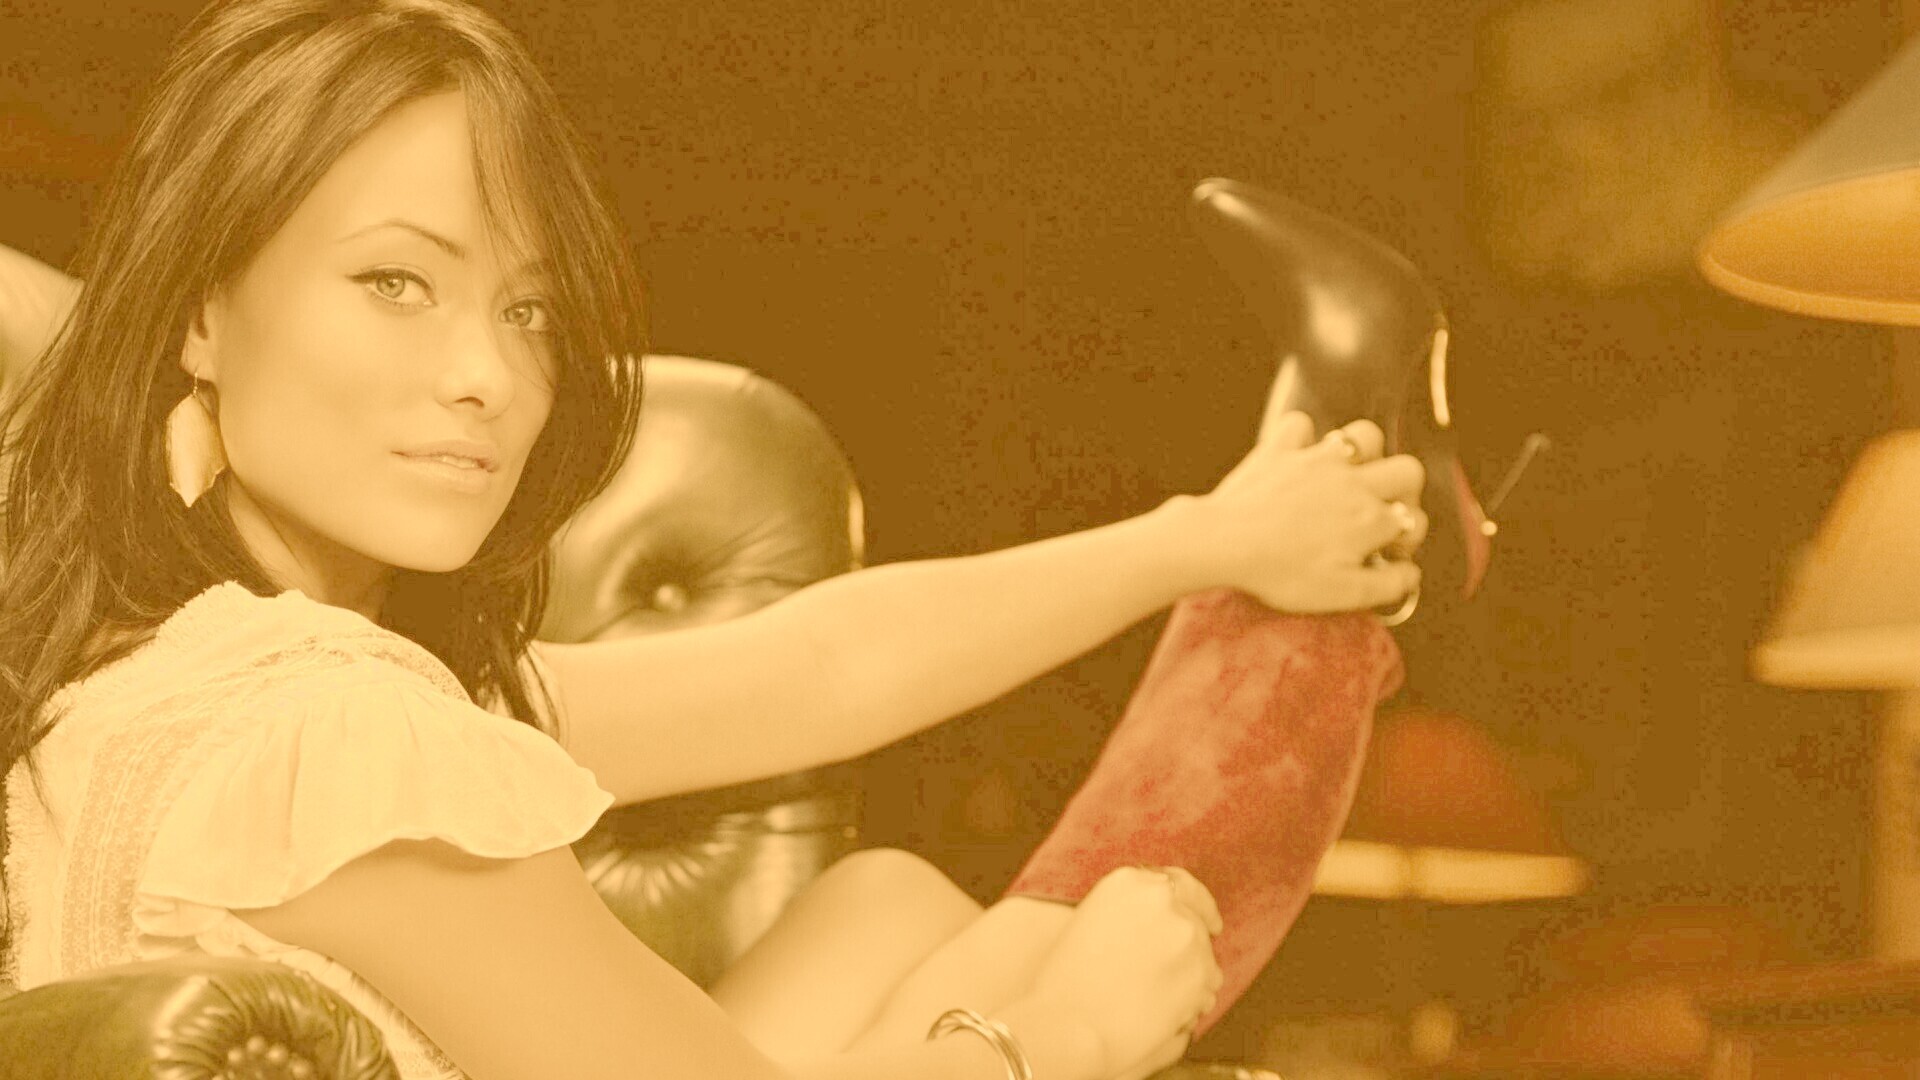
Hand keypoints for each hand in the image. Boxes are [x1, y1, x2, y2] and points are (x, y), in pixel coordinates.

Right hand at [1019, 866, 1224, 1079]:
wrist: (1066, 1027)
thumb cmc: (1067, 985)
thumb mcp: (1092, 924)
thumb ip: (1133, 913)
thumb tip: (1169, 923)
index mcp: (1129, 881)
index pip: (1179, 885)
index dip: (1197, 905)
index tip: (1209, 923)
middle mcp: (1161, 899)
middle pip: (1195, 922)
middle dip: (1189, 949)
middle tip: (1171, 976)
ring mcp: (1185, 934)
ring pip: (1205, 956)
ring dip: (1192, 977)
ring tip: (1157, 1002)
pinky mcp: (1200, 972)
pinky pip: (1208, 988)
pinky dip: (1196, 1001)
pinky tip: (1165, 1016)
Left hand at [1177, 411, 1425, 613]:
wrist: (1224, 543)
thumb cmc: (1282, 573)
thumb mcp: (1343, 594)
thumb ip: (1387, 586)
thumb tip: (1412, 575)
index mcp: (1370, 519)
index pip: (1413, 520)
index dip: (1407, 541)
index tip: (1387, 555)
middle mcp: (1352, 483)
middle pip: (1407, 471)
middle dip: (1405, 492)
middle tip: (1381, 512)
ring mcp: (1316, 460)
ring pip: (1364, 435)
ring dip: (1367, 454)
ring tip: (1352, 478)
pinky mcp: (1280, 450)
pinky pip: (1299, 425)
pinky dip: (1302, 438)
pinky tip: (1298, 459)